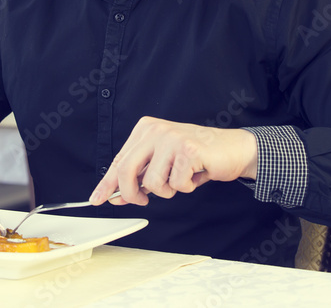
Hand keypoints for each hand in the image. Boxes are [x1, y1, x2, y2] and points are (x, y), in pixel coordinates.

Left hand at [89, 116, 257, 205]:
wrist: (232, 149)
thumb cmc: (197, 158)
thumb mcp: (163, 165)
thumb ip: (140, 177)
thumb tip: (116, 195)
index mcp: (145, 129)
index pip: (119, 160)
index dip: (107, 183)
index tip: (97, 199)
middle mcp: (155, 130)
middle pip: (126, 171)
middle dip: (132, 194)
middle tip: (143, 202)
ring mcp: (171, 138)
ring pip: (153, 183)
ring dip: (168, 190)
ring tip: (181, 178)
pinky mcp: (188, 150)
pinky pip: (176, 184)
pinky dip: (186, 187)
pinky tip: (195, 174)